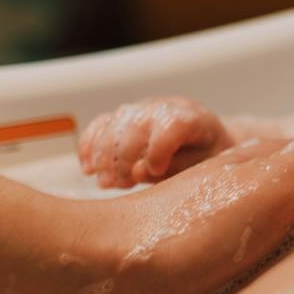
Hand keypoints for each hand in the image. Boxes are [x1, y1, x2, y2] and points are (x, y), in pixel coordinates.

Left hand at [47, 103, 293, 293]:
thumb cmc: (183, 231)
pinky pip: (240, 279)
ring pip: (268, 242)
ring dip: (292, 251)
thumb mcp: (270, 184)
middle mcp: (232, 200)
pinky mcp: (188, 285)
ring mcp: (208, 242)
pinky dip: (260, 282)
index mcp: (254, 170)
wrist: (100, 284)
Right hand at [79, 96, 228, 188]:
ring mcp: (141, 109)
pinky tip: (88, 169)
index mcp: (192, 119)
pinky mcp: (123, 116)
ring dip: (105, 157)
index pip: (171, 126)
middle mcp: (163, 108)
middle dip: (124, 160)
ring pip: (113, 126)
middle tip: (122, 185)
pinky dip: (89, 146)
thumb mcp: (203, 167)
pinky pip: (100, 124)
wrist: (205, 140)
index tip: (156, 171)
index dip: (158, 150)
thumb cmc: (205, 157)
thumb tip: (139, 171)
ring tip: (108, 183)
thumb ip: (176, 168)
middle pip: (134, 128)